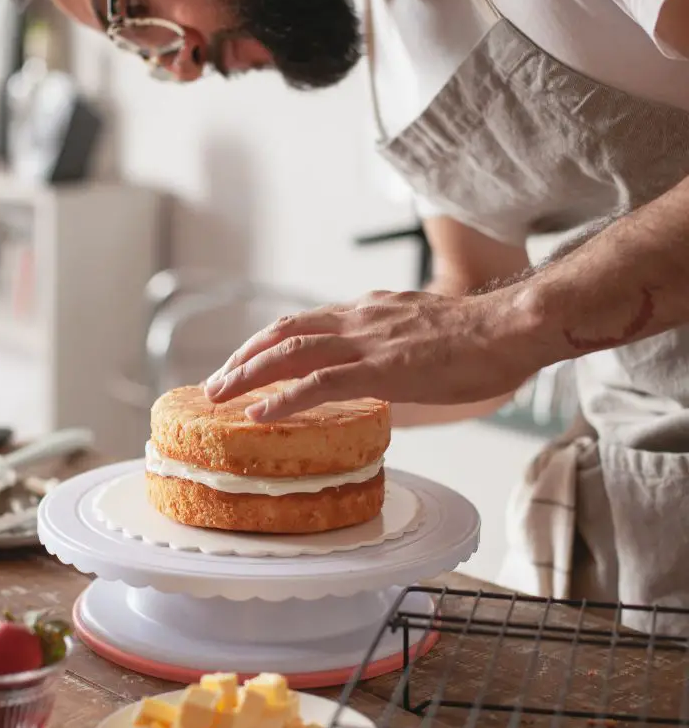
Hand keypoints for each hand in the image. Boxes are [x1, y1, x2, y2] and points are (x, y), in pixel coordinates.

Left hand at [204, 289, 543, 420]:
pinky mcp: (383, 368)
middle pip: (285, 333)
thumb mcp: (424, 332)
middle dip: (245, 357)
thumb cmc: (481, 337)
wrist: (510, 327)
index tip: (246, 361)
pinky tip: (260, 414)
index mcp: (369, 313)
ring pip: (291, 354)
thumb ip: (395, 346)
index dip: (269, 342)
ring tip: (220, 395)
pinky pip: (321, 384)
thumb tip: (383, 370)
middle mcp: (360, 319)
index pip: (305, 323)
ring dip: (249, 374)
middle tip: (217, 381)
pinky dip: (284, 399)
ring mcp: (368, 342)